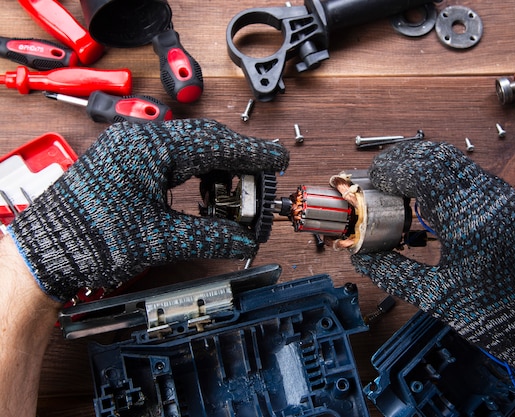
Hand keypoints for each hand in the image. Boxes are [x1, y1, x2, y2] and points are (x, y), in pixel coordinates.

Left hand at [8, 119, 288, 301]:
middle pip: (206, 142)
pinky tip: (204, 195)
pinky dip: (195, 175)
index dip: (252, 154)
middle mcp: (141, 140)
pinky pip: (172, 159)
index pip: (215, 144)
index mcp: (151, 148)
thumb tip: (243, 239)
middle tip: (260, 184)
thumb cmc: (90, 239)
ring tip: (233, 198)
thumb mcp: (160, 239)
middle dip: (237, 163)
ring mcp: (133, 149)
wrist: (46, 252)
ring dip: (216, 171)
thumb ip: (209, 236)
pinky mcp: (128, 162)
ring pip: (191, 150)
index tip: (277, 160)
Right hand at [351, 140, 514, 369]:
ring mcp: (504, 198)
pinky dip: (443, 178)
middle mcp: (490, 200)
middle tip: (382, 178)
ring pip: (457, 162)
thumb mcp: (436, 297)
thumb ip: (393, 273)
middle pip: (440, 156)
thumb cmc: (497, 314)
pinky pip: (471, 176)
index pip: (424, 171)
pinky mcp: (511, 204)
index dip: (393, 170)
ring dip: (424, 167)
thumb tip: (363, 257)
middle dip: (405, 161)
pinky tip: (429, 200)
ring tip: (401, 188)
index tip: (374, 181)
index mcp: (470, 221)